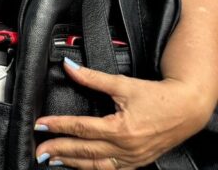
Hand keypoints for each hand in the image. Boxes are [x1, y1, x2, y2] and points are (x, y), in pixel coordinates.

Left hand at [32, 57, 210, 168]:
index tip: (40, 125)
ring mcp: (133, 158)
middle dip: (59, 150)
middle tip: (39, 149)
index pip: (81, 128)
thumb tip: (69, 67)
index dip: (57, 126)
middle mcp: (126, 147)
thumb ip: (93, 78)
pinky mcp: (138, 162)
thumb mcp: (123, 84)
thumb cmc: (159, 97)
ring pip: (97, 165)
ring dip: (73, 163)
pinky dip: (93, 169)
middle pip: (85, 150)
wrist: (188, 109)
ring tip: (53, 161)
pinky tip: (82, 166)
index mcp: (121, 129)